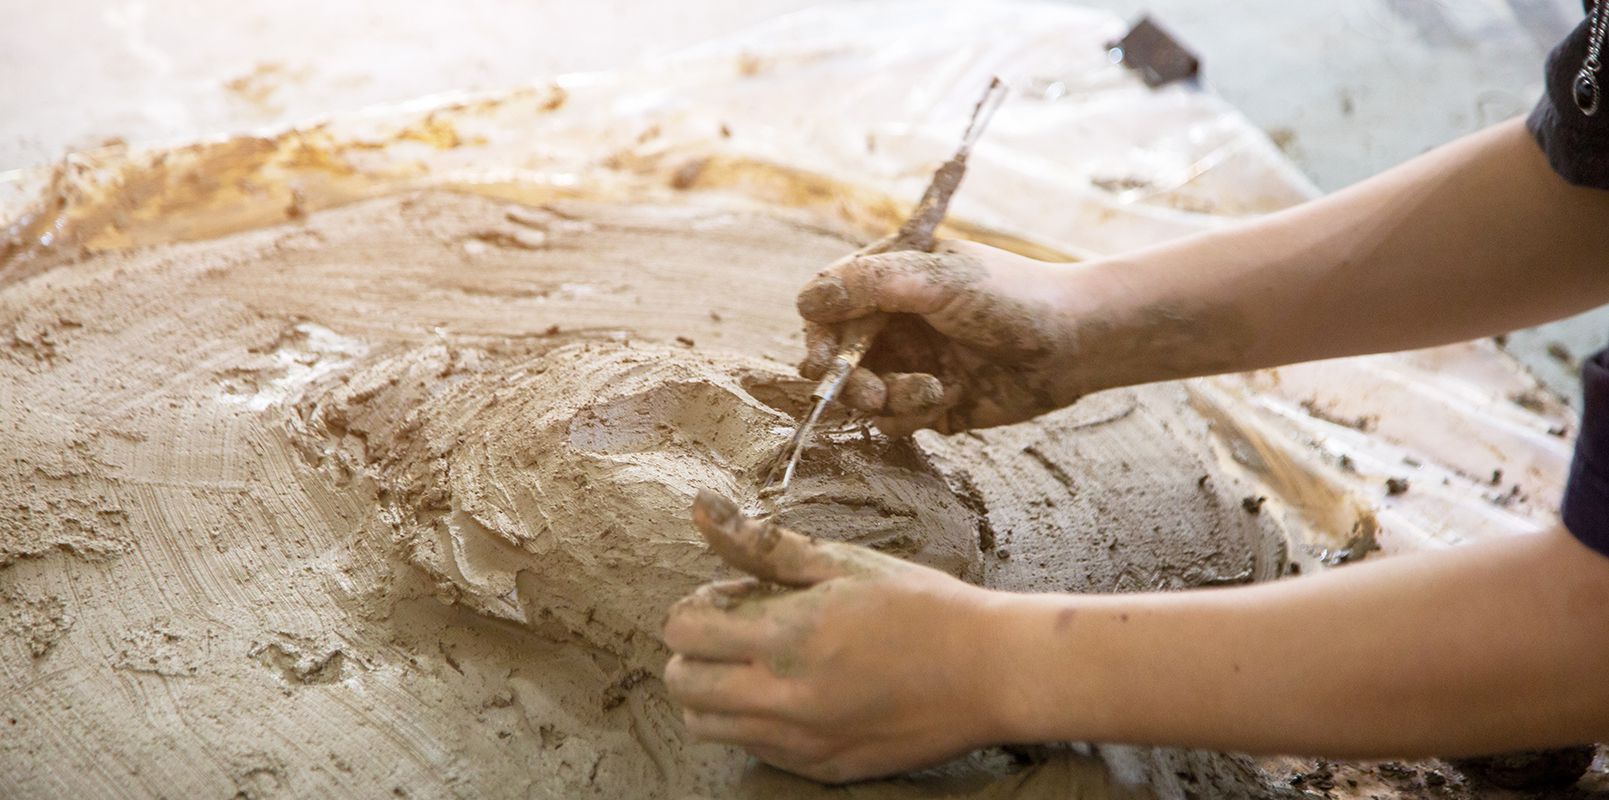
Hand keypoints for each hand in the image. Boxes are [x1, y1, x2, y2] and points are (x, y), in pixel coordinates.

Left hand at [663, 491, 1004, 782]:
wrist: (990, 672)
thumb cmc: (921, 606)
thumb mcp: (843, 562)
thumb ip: (762, 545)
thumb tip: (701, 509)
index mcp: (787, 637)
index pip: (683, 632)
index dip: (695, 608)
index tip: (729, 597)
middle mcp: (784, 698)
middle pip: (683, 686)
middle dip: (692, 653)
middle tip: (732, 632)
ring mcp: (802, 741)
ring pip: (709, 726)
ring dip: (714, 692)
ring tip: (757, 664)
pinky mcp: (823, 768)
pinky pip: (755, 751)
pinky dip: (754, 722)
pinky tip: (795, 694)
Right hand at [796, 239, 1089, 435]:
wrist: (1073, 344)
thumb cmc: (1012, 297)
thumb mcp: (941, 280)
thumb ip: (873, 285)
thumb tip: (806, 300)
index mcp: (888, 277)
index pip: (827, 303)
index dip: (819, 333)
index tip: (824, 359)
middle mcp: (891, 320)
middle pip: (835, 356)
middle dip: (847, 378)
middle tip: (869, 392)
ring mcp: (907, 361)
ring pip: (862, 393)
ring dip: (886, 398)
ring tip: (929, 391)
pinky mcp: (927, 401)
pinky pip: (893, 419)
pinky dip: (911, 414)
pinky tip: (949, 399)